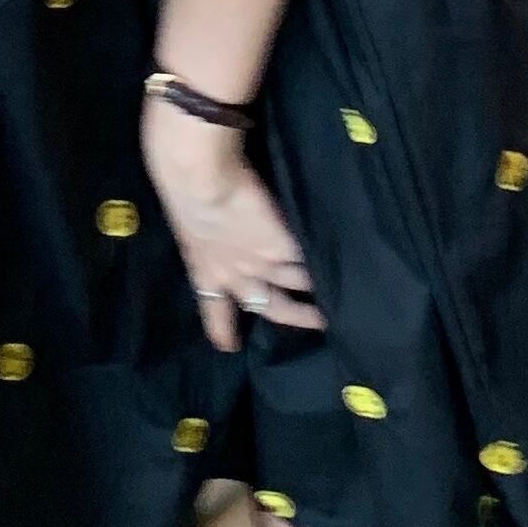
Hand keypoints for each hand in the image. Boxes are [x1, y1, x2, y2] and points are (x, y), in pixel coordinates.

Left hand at [142, 97, 320, 351]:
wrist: (199, 179)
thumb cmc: (181, 190)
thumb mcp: (189, 222)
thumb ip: (206, 234)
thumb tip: (218, 227)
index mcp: (204, 269)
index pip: (214, 308)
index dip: (222, 329)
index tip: (229, 347)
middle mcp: (237, 275)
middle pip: (271, 307)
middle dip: (297, 318)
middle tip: (319, 324)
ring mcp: (263, 263)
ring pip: (299, 284)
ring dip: (321, 291)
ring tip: (344, 293)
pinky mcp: (283, 246)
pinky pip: (310, 257)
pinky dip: (326, 258)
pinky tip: (346, 257)